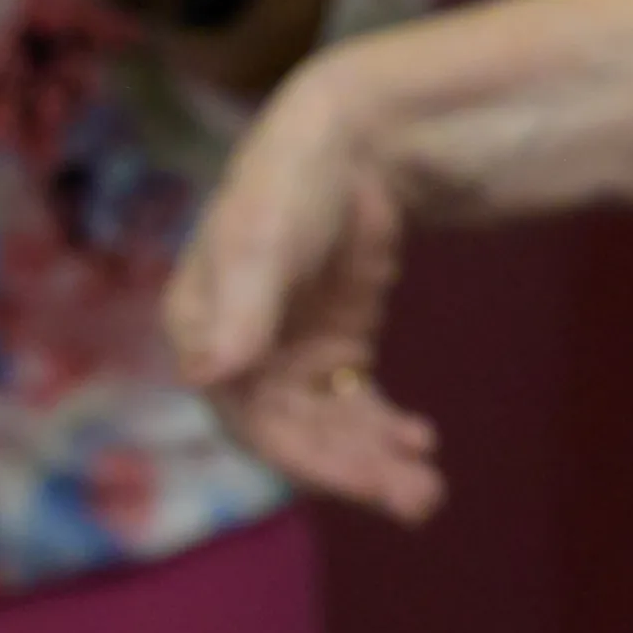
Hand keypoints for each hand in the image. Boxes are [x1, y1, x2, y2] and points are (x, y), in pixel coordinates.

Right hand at [165, 49, 439, 520]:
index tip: (361, 480)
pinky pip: (351, 405)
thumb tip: (208, 374)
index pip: (247, 417)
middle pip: (293, 434)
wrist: (355, 134)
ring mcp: (288, 352)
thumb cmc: (294, 175)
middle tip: (417, 499)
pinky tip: (420, 443)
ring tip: (428, 493)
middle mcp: (240, 354)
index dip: (302, 455)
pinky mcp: (332, 344)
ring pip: (325, 428)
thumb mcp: (264, 232)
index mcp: (204, 331)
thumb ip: (241, 302)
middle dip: (352, 471)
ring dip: (372, 463)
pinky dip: (382, 430)